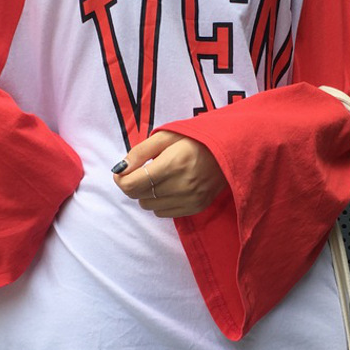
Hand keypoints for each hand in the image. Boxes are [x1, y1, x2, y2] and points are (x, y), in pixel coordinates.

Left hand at [112, 131, 227, 217]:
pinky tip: (170, 187)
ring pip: (149, 206)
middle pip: (138, 196)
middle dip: (134, 184)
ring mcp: (190, 199)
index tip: (121, 172)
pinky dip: (160, 202)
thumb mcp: (166, 136)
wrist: (229, 150)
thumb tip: (120, 168)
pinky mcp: (196, 207)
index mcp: (173, 164)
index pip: (132, 184)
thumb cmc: (195, 139)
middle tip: (140, 171)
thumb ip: (140, 152)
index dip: (121, 179)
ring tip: (160, 178)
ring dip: (147, 193)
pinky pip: (163, 213)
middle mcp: (181, 185)